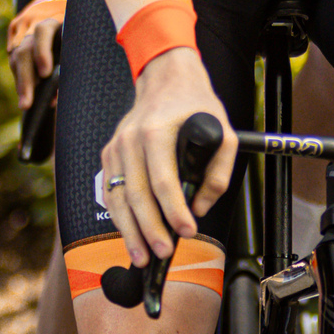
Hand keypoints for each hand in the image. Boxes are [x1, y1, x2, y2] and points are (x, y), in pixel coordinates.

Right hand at [8, 0, 64, 112]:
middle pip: (24, 50)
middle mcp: (34, 21)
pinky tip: (23, 88)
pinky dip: (18, 72)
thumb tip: (56, 97)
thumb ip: (69, 63)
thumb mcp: (76, 39)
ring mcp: (21, 25)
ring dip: (20, 81)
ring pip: (15, 56)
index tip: (45, 74)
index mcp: (53, 19)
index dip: (42, 53)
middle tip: (26, 104)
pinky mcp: (14, 28)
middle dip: (25, 80)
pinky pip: (12, 53)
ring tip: (25, 102)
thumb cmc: (75, 28)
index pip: (43, 33)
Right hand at [100, 46, 235, 266]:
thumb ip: (218, 173)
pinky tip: (130, 234)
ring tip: (141, 256)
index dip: (174, 211)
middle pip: (136, 194)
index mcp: (157, 132)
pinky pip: (111, 190)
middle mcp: (130, 139)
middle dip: (149, 229)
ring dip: (129, 230)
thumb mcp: (224, 132)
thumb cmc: (195, 104)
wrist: (165, 78)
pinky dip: (119, 215)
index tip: (187, 231)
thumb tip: (200, 207)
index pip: (162, 181)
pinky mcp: (109, 153)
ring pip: (117, 197)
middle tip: (162, 253)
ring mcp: (116, 146)